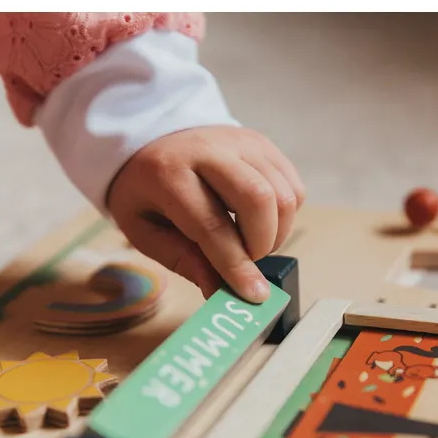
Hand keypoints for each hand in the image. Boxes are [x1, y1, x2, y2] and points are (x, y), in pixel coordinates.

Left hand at [106, 126, 305, 301]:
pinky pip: (293, 188)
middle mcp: (209, 149)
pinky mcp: (263, 145)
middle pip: (258, 199)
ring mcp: (241, 142)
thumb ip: (182, 259)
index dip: (235, 265)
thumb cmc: (146, 192)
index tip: (253, 295)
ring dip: (277, 233)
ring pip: (284, 194)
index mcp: (168, 173)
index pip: (211, 224)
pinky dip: (285, 216)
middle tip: (246, 262)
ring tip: (251, 243)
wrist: (154, 142)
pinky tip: (261, 223)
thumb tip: (218, 291)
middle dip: (261, 244)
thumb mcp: (144, 230)